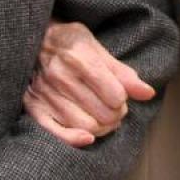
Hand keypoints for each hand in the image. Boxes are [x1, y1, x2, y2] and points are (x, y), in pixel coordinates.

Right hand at [23, 20, 156, 146]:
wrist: (32, 39)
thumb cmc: (69, 42)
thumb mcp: (97, 47)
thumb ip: (122, 72)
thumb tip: (147, 93)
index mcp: (79, 58)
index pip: (115, 95)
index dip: (122, 98)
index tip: (118, 94)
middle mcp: (60, 76)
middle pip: (103, 113)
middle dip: (115, 113)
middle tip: (112, 107)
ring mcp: (45, 93)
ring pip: (85, 126)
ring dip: (101, 127)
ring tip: (102, 117)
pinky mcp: (33, 106)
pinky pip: (56, 133)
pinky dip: (76, 140)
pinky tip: (88, 137)